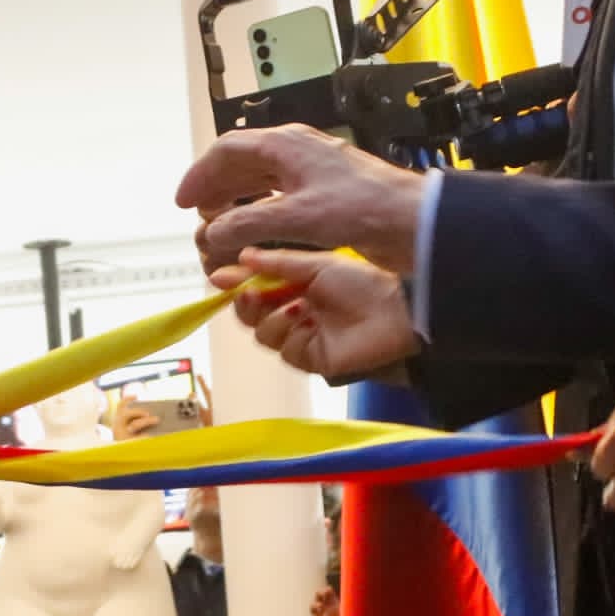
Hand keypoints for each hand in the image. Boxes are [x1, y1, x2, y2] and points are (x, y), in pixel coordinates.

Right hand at [174, 128, 427, 272]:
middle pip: (242, 162)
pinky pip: (279, 195)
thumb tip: (212, 232)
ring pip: (260, 179)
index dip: (200, 174)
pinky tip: (255, 228)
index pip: (227, 150)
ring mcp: (312, 172)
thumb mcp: (296, 217)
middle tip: (197, 213)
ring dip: (235, 200)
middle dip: (215, 187)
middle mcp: (297, 152)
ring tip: (219, 223)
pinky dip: (258, 210)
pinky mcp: (325, 194)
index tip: (184, 201)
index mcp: (286, 145)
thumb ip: (247, 223)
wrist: (412, 220)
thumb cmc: (364, 207)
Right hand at [215, 251, 418, 380]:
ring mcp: (302, 336)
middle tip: (250, 292)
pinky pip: (285, 351)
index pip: (255, 287)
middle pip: (251, 315)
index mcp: (295, 286)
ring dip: (271, 318)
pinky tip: (309, 322)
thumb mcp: (316, 264)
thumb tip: (242, 257)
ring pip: (262, 334)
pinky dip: (291, 335)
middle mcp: (295, 311)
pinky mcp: (312, 358)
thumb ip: (277, 263)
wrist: (394, 309)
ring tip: (294, 305)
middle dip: (246, 303)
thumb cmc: (362, 282)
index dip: (237, 284)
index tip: (220, 276)